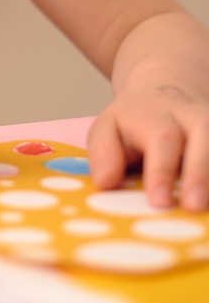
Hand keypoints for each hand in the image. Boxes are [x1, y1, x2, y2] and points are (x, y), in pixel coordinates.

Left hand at [88, 85, 208, 211]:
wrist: (163, 94)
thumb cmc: (131, 123)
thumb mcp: (107, 130)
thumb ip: (104, 154)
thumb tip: (106, 183)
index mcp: (155, 114)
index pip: (162, 139)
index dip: (162, 170)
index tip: (159, 201)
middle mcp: (191, 116)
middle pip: (204, 138)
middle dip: (199, 174)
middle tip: (192, 206)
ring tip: (206, 208)